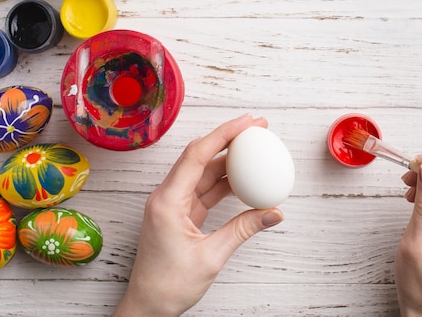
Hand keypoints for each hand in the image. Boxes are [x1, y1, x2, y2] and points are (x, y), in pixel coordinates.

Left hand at [114, 114, 284, 316]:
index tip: (248, 123)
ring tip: (256, 151)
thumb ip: (243, 230)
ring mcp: (174, 204)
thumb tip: (273, 212)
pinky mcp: (181, 214)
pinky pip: (205, 190)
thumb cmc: (168, 286)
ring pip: (204, 172)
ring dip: (229, 162)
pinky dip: (225, 184)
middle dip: (229, 139)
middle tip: (257, 129)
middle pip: (200, 157)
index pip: (197, 155)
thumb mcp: (211, 257)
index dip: (224, 134)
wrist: (148, 306)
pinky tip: (245, 180)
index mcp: (167, 201)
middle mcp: (167, 197)